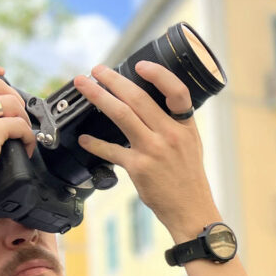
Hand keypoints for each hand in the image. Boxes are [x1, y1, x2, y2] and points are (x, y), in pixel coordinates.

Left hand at [73, 62, 218, 238]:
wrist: (191, 210)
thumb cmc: (189, 178)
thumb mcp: (191, 144)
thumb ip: (173, 123)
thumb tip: (145, 104)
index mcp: (185, 126)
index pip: (177, 91)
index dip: (158, 74)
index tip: (138, 65)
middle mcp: (170, 134)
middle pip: (138, 98)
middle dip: (113, 80)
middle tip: (97, 70)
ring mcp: (154, 150)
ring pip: (121, 115)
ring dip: (99, 97)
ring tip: (84, 87)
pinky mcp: (139, 168)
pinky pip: (111, 150)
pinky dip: (95, 143)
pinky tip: (84, 139)